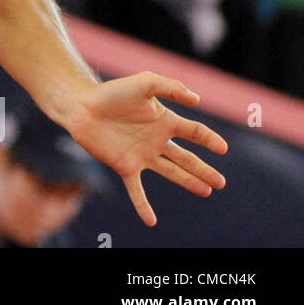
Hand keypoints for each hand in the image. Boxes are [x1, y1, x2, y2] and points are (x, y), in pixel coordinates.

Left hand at [63, 72, 228, 225]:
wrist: (81, 106)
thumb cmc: (111, 92)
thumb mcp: (145, 82)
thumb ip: (171, 87)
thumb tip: (197, 100)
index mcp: (164, 121)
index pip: (194, 132)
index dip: (209, 140)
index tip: (222, 149)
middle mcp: (156, 140)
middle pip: (186, 158)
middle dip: (204, 170)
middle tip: (221, 183)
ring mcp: (142, 155)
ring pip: (171, 172)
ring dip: (188, 183)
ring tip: (206, 192)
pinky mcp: (125, 166)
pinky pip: (137, 190)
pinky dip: (143, 206)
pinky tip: (151, 222)